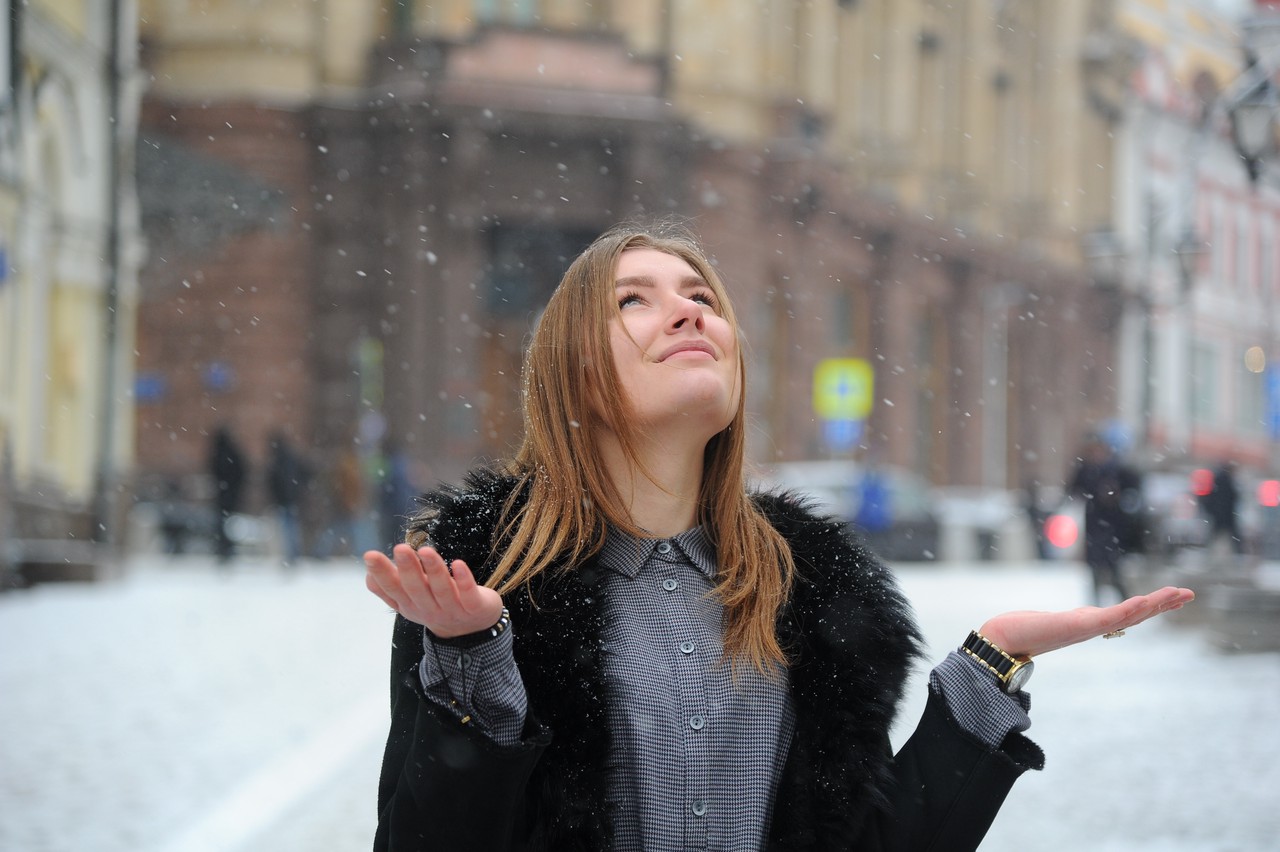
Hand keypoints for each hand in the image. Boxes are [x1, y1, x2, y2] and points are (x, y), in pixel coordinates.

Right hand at [365, 544, 503, 637]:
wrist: (472, 629)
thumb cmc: (436, 605)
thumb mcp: (411, 600)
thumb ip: (391, 589)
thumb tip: (368, 575)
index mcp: (409, 605)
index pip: (392, 589)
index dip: (381, 574)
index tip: (370, 556)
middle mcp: (428, 609)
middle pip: (416, 589)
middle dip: (408, 569)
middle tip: (400, 548)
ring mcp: (453, 610)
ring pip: (442, 590)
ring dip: (434, 570)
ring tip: (426, 550)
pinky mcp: (476, 608)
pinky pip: (469, 594)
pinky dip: (464, 580)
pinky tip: (458, 563)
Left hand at [977, 586, 1194, 657]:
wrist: (1003, 642)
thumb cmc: (1023, 631)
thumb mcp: (1054, 622)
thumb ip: (1067, 622)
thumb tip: (1073, 622)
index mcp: (1091, 624)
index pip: (1128, 613)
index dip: (1152, 606)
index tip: (1175, 597)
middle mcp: (1094, 627)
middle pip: (1136, 614)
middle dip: (1163, 604)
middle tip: (1189, 593)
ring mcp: (1088, 628)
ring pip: (1129, 614)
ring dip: (1155, 604)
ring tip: (1178, 593)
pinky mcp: (1078, 626)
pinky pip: (1110, 616)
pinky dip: (1130, 608)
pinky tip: (1145, 599)